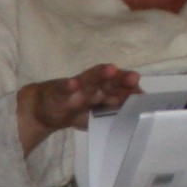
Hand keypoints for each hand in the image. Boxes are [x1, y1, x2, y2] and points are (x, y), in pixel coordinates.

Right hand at [19, 63, 140, 150]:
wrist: (43, 110)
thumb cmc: (75, 110)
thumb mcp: (96, 115)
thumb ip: (115, 113)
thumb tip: (138, 116)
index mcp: (103, 91)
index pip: (120, 89)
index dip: (131, 91)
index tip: (143, 96)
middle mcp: (92, 86)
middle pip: (108, 82)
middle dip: (121, 79)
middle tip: (134, 78)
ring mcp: (75, 88)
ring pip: (88, 80)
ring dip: (99, 75)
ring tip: (110, 69)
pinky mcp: (57, 92)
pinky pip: (63, 88)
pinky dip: (67, 86)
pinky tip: (72, 84)